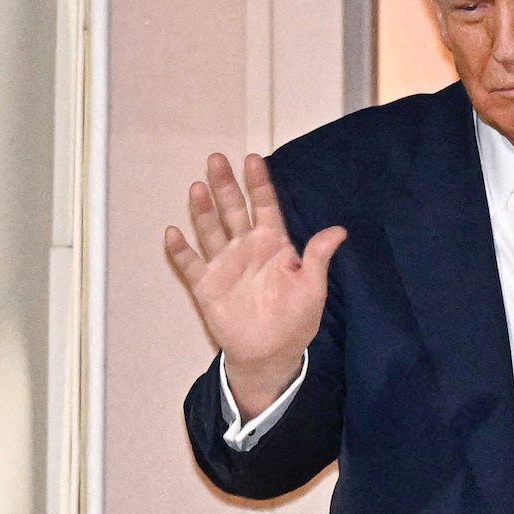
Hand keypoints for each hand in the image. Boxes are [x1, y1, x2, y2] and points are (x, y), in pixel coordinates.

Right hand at [164, 152, 346, 417]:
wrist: (270, 354)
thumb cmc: (295, 320)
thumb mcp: (313, 288)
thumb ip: (319, 257)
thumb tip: (339, 231)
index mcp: (272, 245)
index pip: (265, 206)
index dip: (259, 184)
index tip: (253, 160)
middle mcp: (246, 248)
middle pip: (232, 210)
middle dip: (225, 185)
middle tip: (217, 159)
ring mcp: (224, 265)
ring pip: (210, 230)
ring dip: (202, 210)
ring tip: (197, 187)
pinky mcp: (206, 285)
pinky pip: (190, 265)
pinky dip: (180, 250)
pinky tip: (173, 233)